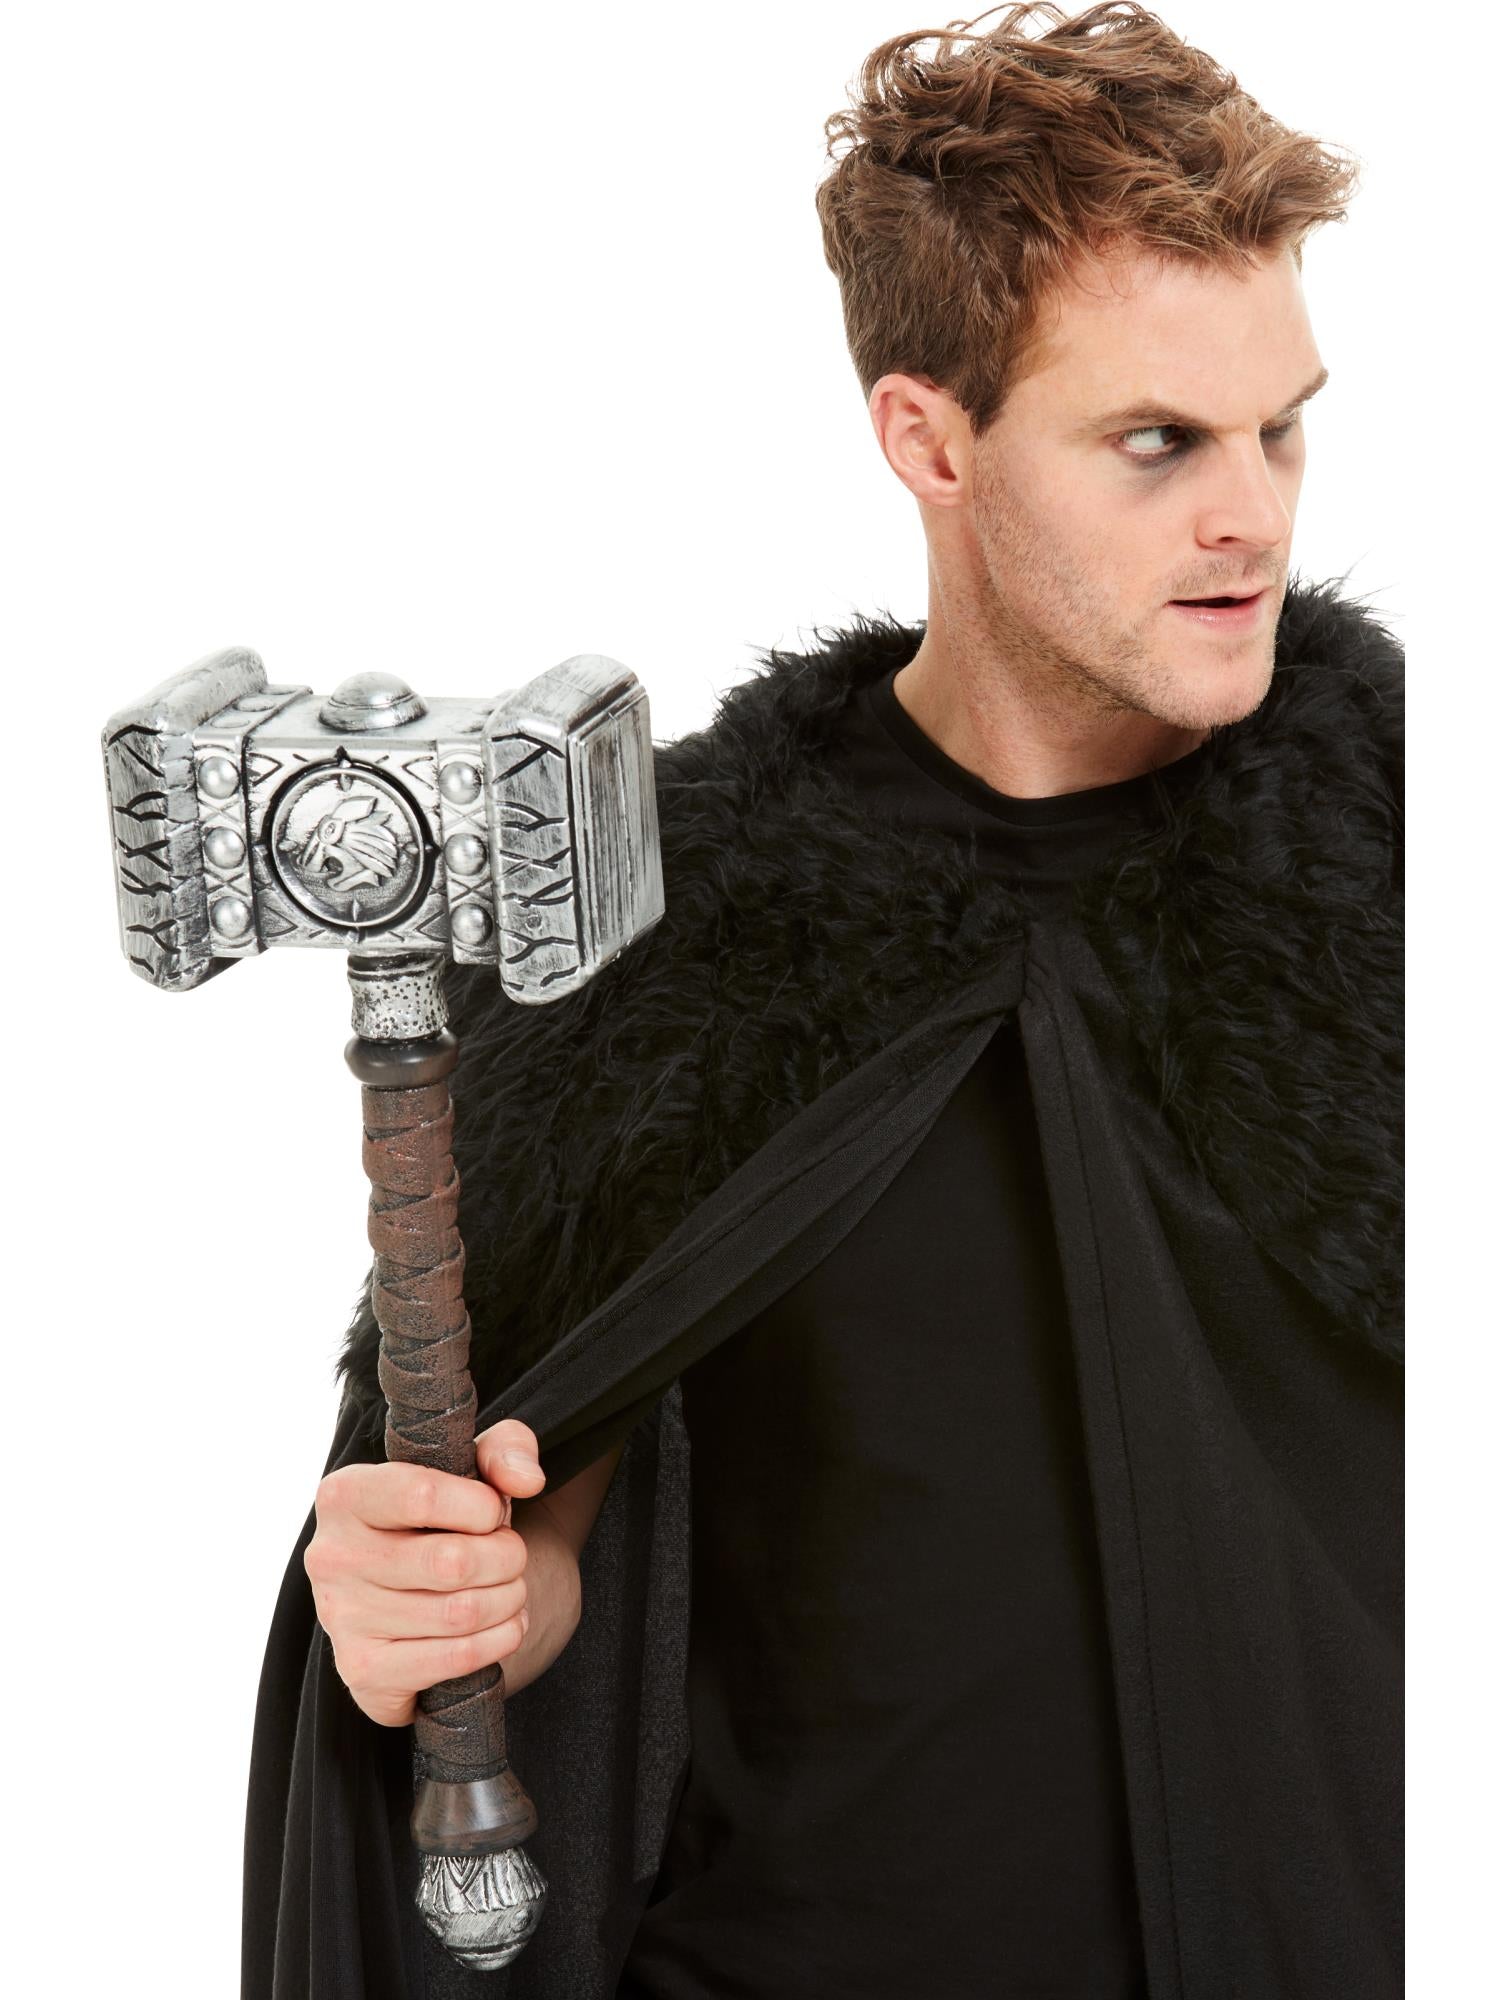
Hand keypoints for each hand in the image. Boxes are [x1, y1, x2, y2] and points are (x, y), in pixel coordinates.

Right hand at [304, 1419, 547, 1726]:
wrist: (414, 1590)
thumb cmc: (445, 1515)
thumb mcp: (473, 1464)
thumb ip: (506, 1450)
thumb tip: (526, 1479)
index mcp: (344, 1495)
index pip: (423, 1495)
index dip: (482, 1507)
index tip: (495, 1512)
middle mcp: (330, 1556)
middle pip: (451, 1561)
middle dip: (507, 1557)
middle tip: (513, 1555)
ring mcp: (341, 1619)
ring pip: (460, 1613)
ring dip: (510, 1600)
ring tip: (511, 1588)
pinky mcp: (364, 1671)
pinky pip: (455, 1659)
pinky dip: (500, 1640)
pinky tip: (506, 1625)